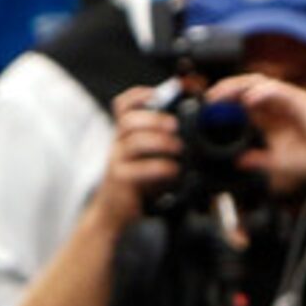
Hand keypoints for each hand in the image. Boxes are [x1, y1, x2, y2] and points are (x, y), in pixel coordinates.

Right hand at [92, 88, 185, 230]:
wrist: (112, 212)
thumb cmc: (136, 183)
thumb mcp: (147, 158)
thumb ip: (163, 144)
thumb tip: (193, 132)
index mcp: (125, 134)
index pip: (122, 105)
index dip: (138, 95)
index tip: (157, 93)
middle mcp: (118, 144)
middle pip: (128, 120)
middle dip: (154, 119)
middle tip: (175, 125)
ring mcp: (117, 161)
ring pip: (133, 142)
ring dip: (159, 141)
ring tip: (178, 147)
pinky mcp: (120, 180)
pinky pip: (138, 169)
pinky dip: (159, 167)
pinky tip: (174, 170)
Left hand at [208, 72, 305, 193]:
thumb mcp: (277, 162)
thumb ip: (257, 160)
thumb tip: (238, 162)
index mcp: (269, 116)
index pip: (242, 99)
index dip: (224, 99)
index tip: (207, 106)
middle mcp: (276, 104)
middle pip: (246, 86)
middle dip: (226, 88)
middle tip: (209, 98)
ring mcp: (288, 99)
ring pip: (258, 83)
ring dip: (238, 86)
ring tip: (222, 94)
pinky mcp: (301, 100)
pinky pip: (278, 91)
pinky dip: (262, 93)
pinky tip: (249, 100)